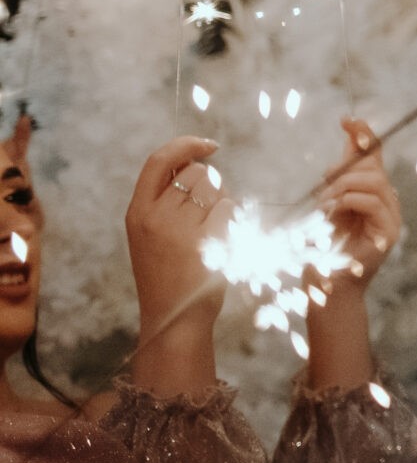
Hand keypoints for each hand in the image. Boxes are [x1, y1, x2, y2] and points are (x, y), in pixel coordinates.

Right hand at [124, 137, 230, 392]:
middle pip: (196, 173)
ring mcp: (180, 228)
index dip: (185, 144)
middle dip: (210, 185)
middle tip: (206, 215)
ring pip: (217, 189)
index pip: (158, 160)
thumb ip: (165, 200)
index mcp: (138, 212)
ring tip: (210, 233)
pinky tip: (221, 241)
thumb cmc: (168, 274)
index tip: (208, 144)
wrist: (173, 318)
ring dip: (222, 202)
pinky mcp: (206, 240)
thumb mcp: (150, 234)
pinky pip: (230, 208)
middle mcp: (155, 216)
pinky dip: (232, 220)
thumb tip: (198, 163)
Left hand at [318, 117, 400, 290]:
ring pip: (373, 181)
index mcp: (373, 192)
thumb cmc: (326, 248)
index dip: (363, 134)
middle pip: (373, 167)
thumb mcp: (328, 206)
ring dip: (342, 187)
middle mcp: (387, 201)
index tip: (346, 120)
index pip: (374, 156)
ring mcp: (392, 216)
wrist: (329, 287)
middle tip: (322, 187)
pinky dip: (348, 201)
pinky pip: (372, 202)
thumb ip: (338, 180)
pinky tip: (333, 212)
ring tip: (323, 206)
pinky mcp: (390, 231)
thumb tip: (345, 145)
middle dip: (344, 170)